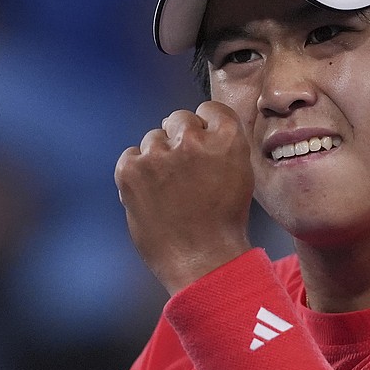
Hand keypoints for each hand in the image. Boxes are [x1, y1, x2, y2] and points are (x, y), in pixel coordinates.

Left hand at [115, 102, 254, 294]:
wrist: (202, 260)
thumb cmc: (224, 221)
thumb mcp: (239, 173)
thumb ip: (220, 144)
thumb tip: (194, 126)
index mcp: (228, 139)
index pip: (209, 109)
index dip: (206, 128)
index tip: (204, 147)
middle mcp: (193, 140)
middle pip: (179, 118)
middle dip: (180, 139)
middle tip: (185, 173)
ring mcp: (159, 154)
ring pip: (153, 138)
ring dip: (159, 158)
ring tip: (170, 191)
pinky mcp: (131, 169)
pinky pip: (130, 155)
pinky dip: (137, 172)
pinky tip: (152, 194)